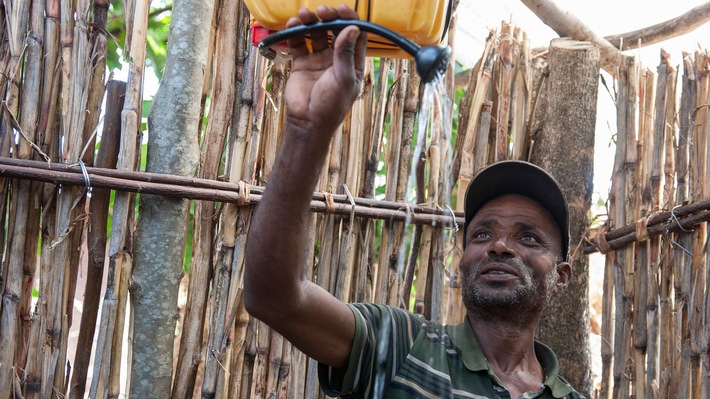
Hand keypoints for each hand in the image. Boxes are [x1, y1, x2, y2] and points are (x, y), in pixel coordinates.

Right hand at [283, 5, 367, 139]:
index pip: (354, 35)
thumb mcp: (343, 79)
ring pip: (316, 34)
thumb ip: (346, 53)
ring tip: (304, 15)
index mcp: (352, 63)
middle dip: (329, 18)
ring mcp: (318, 60)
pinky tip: (292, 25)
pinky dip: (296, 32)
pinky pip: (299, 43)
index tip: (342, 9)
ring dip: (311, 22)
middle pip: (334, 31)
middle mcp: (336, 59)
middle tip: (322, 11)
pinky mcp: (302, 63)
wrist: (308, 122)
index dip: (350, 20)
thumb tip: (353, 28)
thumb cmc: (331, 106)